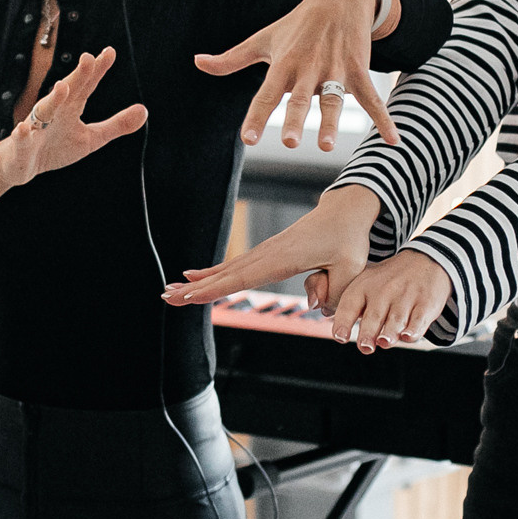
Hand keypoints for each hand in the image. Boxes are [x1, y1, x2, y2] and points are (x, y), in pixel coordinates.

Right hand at [0, 47, 146, 204]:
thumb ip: (116, 125)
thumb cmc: (55, 146)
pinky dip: (22, 135)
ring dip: (53, 99)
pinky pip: (21, 139)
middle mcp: (53, 112)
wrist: (20, 165)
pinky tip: (23, 129)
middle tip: (89, 58)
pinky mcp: (21, 146)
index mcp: (70, 107)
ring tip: (63, 87)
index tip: (110, 52)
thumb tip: (144, 110)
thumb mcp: (91, 138)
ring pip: (43, 111)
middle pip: (67, 91)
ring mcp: (36, 127)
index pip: (86, 85)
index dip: (97, 70)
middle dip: (77, 76)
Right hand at [162, 184, 379, 309]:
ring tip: (171, 290)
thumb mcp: (351, 269)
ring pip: (226, 270)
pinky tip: (195, 276)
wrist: (344, 212)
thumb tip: (313, 305)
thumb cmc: (348, 241)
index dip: (214, 289)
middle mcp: (268, 254)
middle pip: (225, 274)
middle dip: (195, 288)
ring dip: (198, 281)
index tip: (190, 296)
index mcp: (283, 259)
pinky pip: (235, 266)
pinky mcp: (267, 252)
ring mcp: (265, 252)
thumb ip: (333, 291)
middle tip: (166, 297)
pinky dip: (213, 272)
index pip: (242, 278)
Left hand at [195, 0, 397, 151]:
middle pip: (299, 98)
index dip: (256, 117)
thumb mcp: (263, 39)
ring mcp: (336, 70)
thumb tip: (197, 62)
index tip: (247, 139)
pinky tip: (394, 141)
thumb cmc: (295, 26)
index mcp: (283, 64)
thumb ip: (231, 59)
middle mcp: (308, 68)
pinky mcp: (360, 70)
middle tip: (288, 142)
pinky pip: (373, 99)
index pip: (266, 95)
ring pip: (333, 100)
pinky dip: (385, 120)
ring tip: (325, 146)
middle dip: (294, 119)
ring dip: (330, 122)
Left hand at [329, 250, 452, 352]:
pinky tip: (408, 336)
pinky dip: (414, 329)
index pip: (349, 305)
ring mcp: (406, 297)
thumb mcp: (365, 282)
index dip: (343, 322)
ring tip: (384, 342)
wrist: (424, 260)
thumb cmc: (388, 280)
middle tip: (365, 347)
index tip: (340, 337)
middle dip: (368, 333)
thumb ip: (349, 306)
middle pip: (374, 316)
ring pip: (396, 319)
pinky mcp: (426, 303)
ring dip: (390, 332)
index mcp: (364, 287)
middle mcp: (383, 292)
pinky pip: (419, 319)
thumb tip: (333, 327)